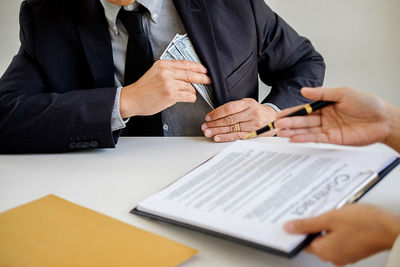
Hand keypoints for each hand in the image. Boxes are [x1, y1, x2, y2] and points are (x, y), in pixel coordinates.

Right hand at [120, 60, 211, 117]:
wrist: (132, 99)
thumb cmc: (143, 89)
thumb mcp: (155, 72)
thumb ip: (169, 71)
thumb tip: (185, 74)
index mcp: (163, 64)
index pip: (185, 63)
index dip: (197, 67)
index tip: (204, 70)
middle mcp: (167, 72)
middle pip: (190, 73)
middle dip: (202, 78)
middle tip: (208, 80)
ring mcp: (169, 83)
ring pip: (190, 86)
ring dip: (194, 91)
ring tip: (193, 93)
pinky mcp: (170, 94)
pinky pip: (188, 95)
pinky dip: (191, 97)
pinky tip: (189, 98)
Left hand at [201, 98, 276, 141]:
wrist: (274, 118)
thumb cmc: (258, 111)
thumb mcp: (248, 104)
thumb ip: (235, 107)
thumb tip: (216, 114)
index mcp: (249, 103)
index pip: (229, 108)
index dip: (217, 113)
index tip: (208, 117)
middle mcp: (252, 113)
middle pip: (229, 119)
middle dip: (215, 123)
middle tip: (205, 126)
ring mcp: (253, 124)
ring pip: (232, 128)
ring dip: (218, 131)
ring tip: (208, 132)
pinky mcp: (253, 134)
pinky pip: (237, 136)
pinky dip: (226, 137)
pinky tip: (218, 137)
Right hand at [274, 87, 390, 145]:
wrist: (384, 120)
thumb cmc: (368, 104)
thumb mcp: (343, 93)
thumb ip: (322, 93)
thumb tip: (304, 91)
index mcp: (326, 105)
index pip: (304, 109)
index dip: (292, 112)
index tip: (280, 115)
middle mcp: (325, 118)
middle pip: (303, 121)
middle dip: (289, 123)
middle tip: (276, 125)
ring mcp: (328, 129)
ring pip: (307, 131)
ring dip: (294, 132)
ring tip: (281, 132)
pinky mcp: (333, 139)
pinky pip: (316, 139)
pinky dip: (305, 139)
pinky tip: (295, 138)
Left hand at [284, 204, 399, 265]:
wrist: (392, 229)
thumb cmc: (365, 223)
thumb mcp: (330, 218)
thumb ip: (307, 224)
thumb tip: (288, 228)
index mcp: (325, 251)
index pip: (302, 242)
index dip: (297, 229)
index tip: (294, 218)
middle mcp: (333, 257)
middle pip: (314, 239)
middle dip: (313, 225)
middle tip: (316, 211)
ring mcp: (344, 254)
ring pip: (327, 238)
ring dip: (326, 225)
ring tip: (331, 212)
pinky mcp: (353, 249)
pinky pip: (338, 239)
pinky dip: (337, 229)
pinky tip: (341, 218)